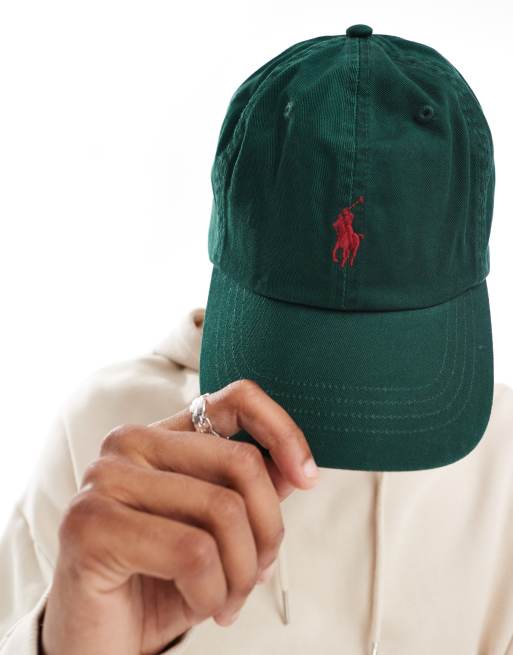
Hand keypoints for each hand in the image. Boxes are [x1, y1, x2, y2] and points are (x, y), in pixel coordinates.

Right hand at [41, 379, 318, 654]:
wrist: (97, 641)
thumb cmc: (158, 582)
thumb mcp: (215, 534)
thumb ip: (248, 492)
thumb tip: (293, 468)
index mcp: (161, 436)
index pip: (237, 400)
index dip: (282, 431)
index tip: (306, 477)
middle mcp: (129, 443)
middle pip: (242, 462)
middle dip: (268, 530)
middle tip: (257, 574)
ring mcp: (105, 478)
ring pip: (223, 510)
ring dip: (242, 572)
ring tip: (229, 600)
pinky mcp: (91, 523)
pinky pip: (193, 552)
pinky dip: (213, 592)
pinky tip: (201, 605)